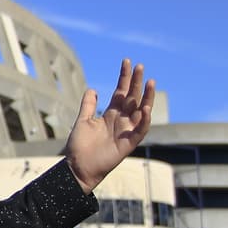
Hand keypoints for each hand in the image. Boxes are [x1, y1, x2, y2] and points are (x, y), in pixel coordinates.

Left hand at [63, 59, 153, 192]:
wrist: (78, 166)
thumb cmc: (80, 145)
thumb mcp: (83, 120)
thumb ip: (89, 105)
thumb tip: (92, 88)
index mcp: (111, 114)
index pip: (121, 92)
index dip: (124, 77)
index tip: (127, 62)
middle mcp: (122, 120)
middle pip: (133, 97)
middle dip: (136, 82)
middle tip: (140, 66)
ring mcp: (127, 131)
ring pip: (141, 111)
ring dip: (147, 97)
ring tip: (150, 82)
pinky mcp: (129, 143)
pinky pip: (140, 130)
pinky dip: (143, 120)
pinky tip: (144, 108)